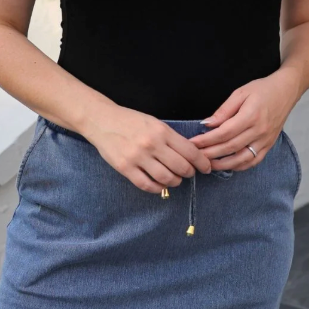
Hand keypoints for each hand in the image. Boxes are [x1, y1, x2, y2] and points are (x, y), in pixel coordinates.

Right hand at [86, 104, 212, 192]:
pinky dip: (157, 188)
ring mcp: (138, 157)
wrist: (102, 120)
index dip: (201, 162)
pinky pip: (147, 185)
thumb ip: (170, 137)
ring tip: (175, 179)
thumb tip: (190, 154)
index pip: (190, 151)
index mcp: (161, 131)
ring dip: (175, 181)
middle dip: (189, 173)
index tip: (206, 167)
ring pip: (166, 178)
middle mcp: (151, 144)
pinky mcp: (125, 168)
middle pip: (181, 167)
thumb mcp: (154, 123)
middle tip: (189, 173)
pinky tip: (159, 185)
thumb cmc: (130, 120)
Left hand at [188, 70, 299, 171]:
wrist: (286, 91)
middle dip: (210, 153)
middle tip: (195, 156)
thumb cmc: (262, 89)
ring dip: (223, 164)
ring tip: (208, 164)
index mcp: (250, 115)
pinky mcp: (269, 145)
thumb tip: (207, 124)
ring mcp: (265, 140)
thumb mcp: (240, 93)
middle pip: (230, 147)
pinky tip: (227, 166)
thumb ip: (224, 110)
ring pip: (242, 158)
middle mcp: (259, 131)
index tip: (193, 142)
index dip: (207, 140)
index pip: (224, 133)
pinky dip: (239, 166)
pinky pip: (253, 161)